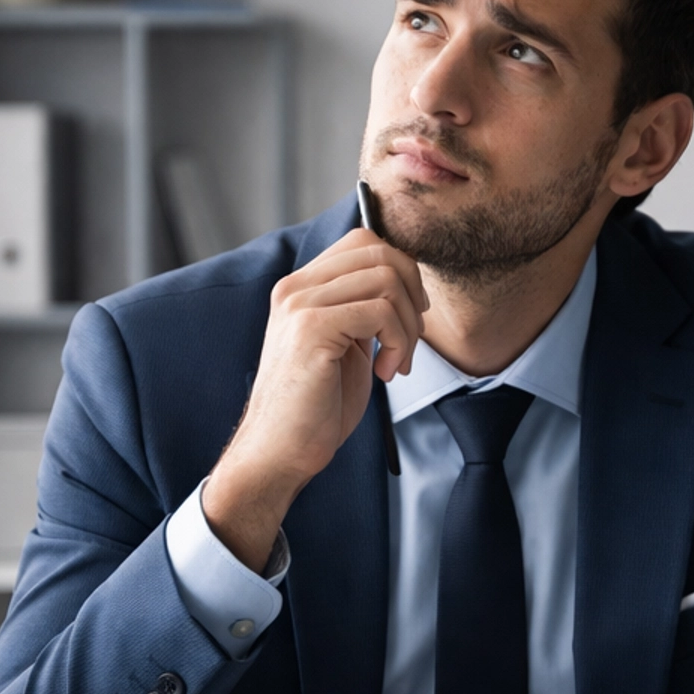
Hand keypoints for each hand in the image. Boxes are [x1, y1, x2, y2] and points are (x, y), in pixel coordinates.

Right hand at [203, 230, 426, 569]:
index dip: (402, 273)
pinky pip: (381, 310)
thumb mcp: (345, 344)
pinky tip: (386, 372)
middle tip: (408, 342)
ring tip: (396, 362)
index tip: (409, 318)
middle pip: (381, 252)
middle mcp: (296, 288)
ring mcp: (301, 305)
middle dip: (413, 296)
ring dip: (408, 326)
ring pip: (387, 280)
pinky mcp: (312, 328)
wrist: (280, 452)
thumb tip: (407, 283)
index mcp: (302, 287)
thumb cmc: (316, 408)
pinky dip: (398, 341)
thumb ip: (364, 309)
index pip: (364, 242)